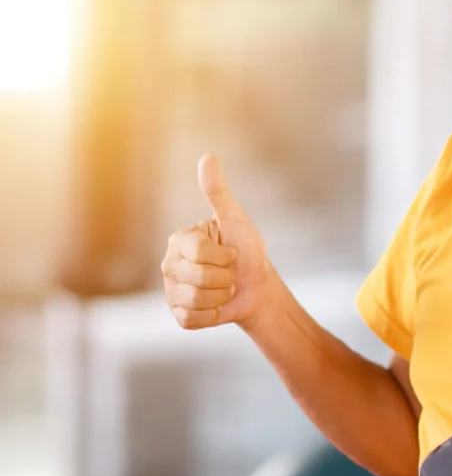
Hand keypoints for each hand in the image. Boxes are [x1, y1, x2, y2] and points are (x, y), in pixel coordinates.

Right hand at [161, 154, 269, 328]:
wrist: (256, 286)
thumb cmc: (246, 249)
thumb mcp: (236, 219)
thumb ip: (218, 192)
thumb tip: (207, 157)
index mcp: (179, 240)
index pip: (199, 252)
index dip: (224, 256)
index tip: (231, 251)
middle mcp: (169, 264)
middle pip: (198, 278)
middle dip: (226, 277)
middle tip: (229, 272)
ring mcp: (171, 290)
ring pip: (196, 300)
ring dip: (222, 295)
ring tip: (225, 287)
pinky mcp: (177, 314)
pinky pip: (193, 318)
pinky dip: (214, 313)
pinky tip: (217, 304)